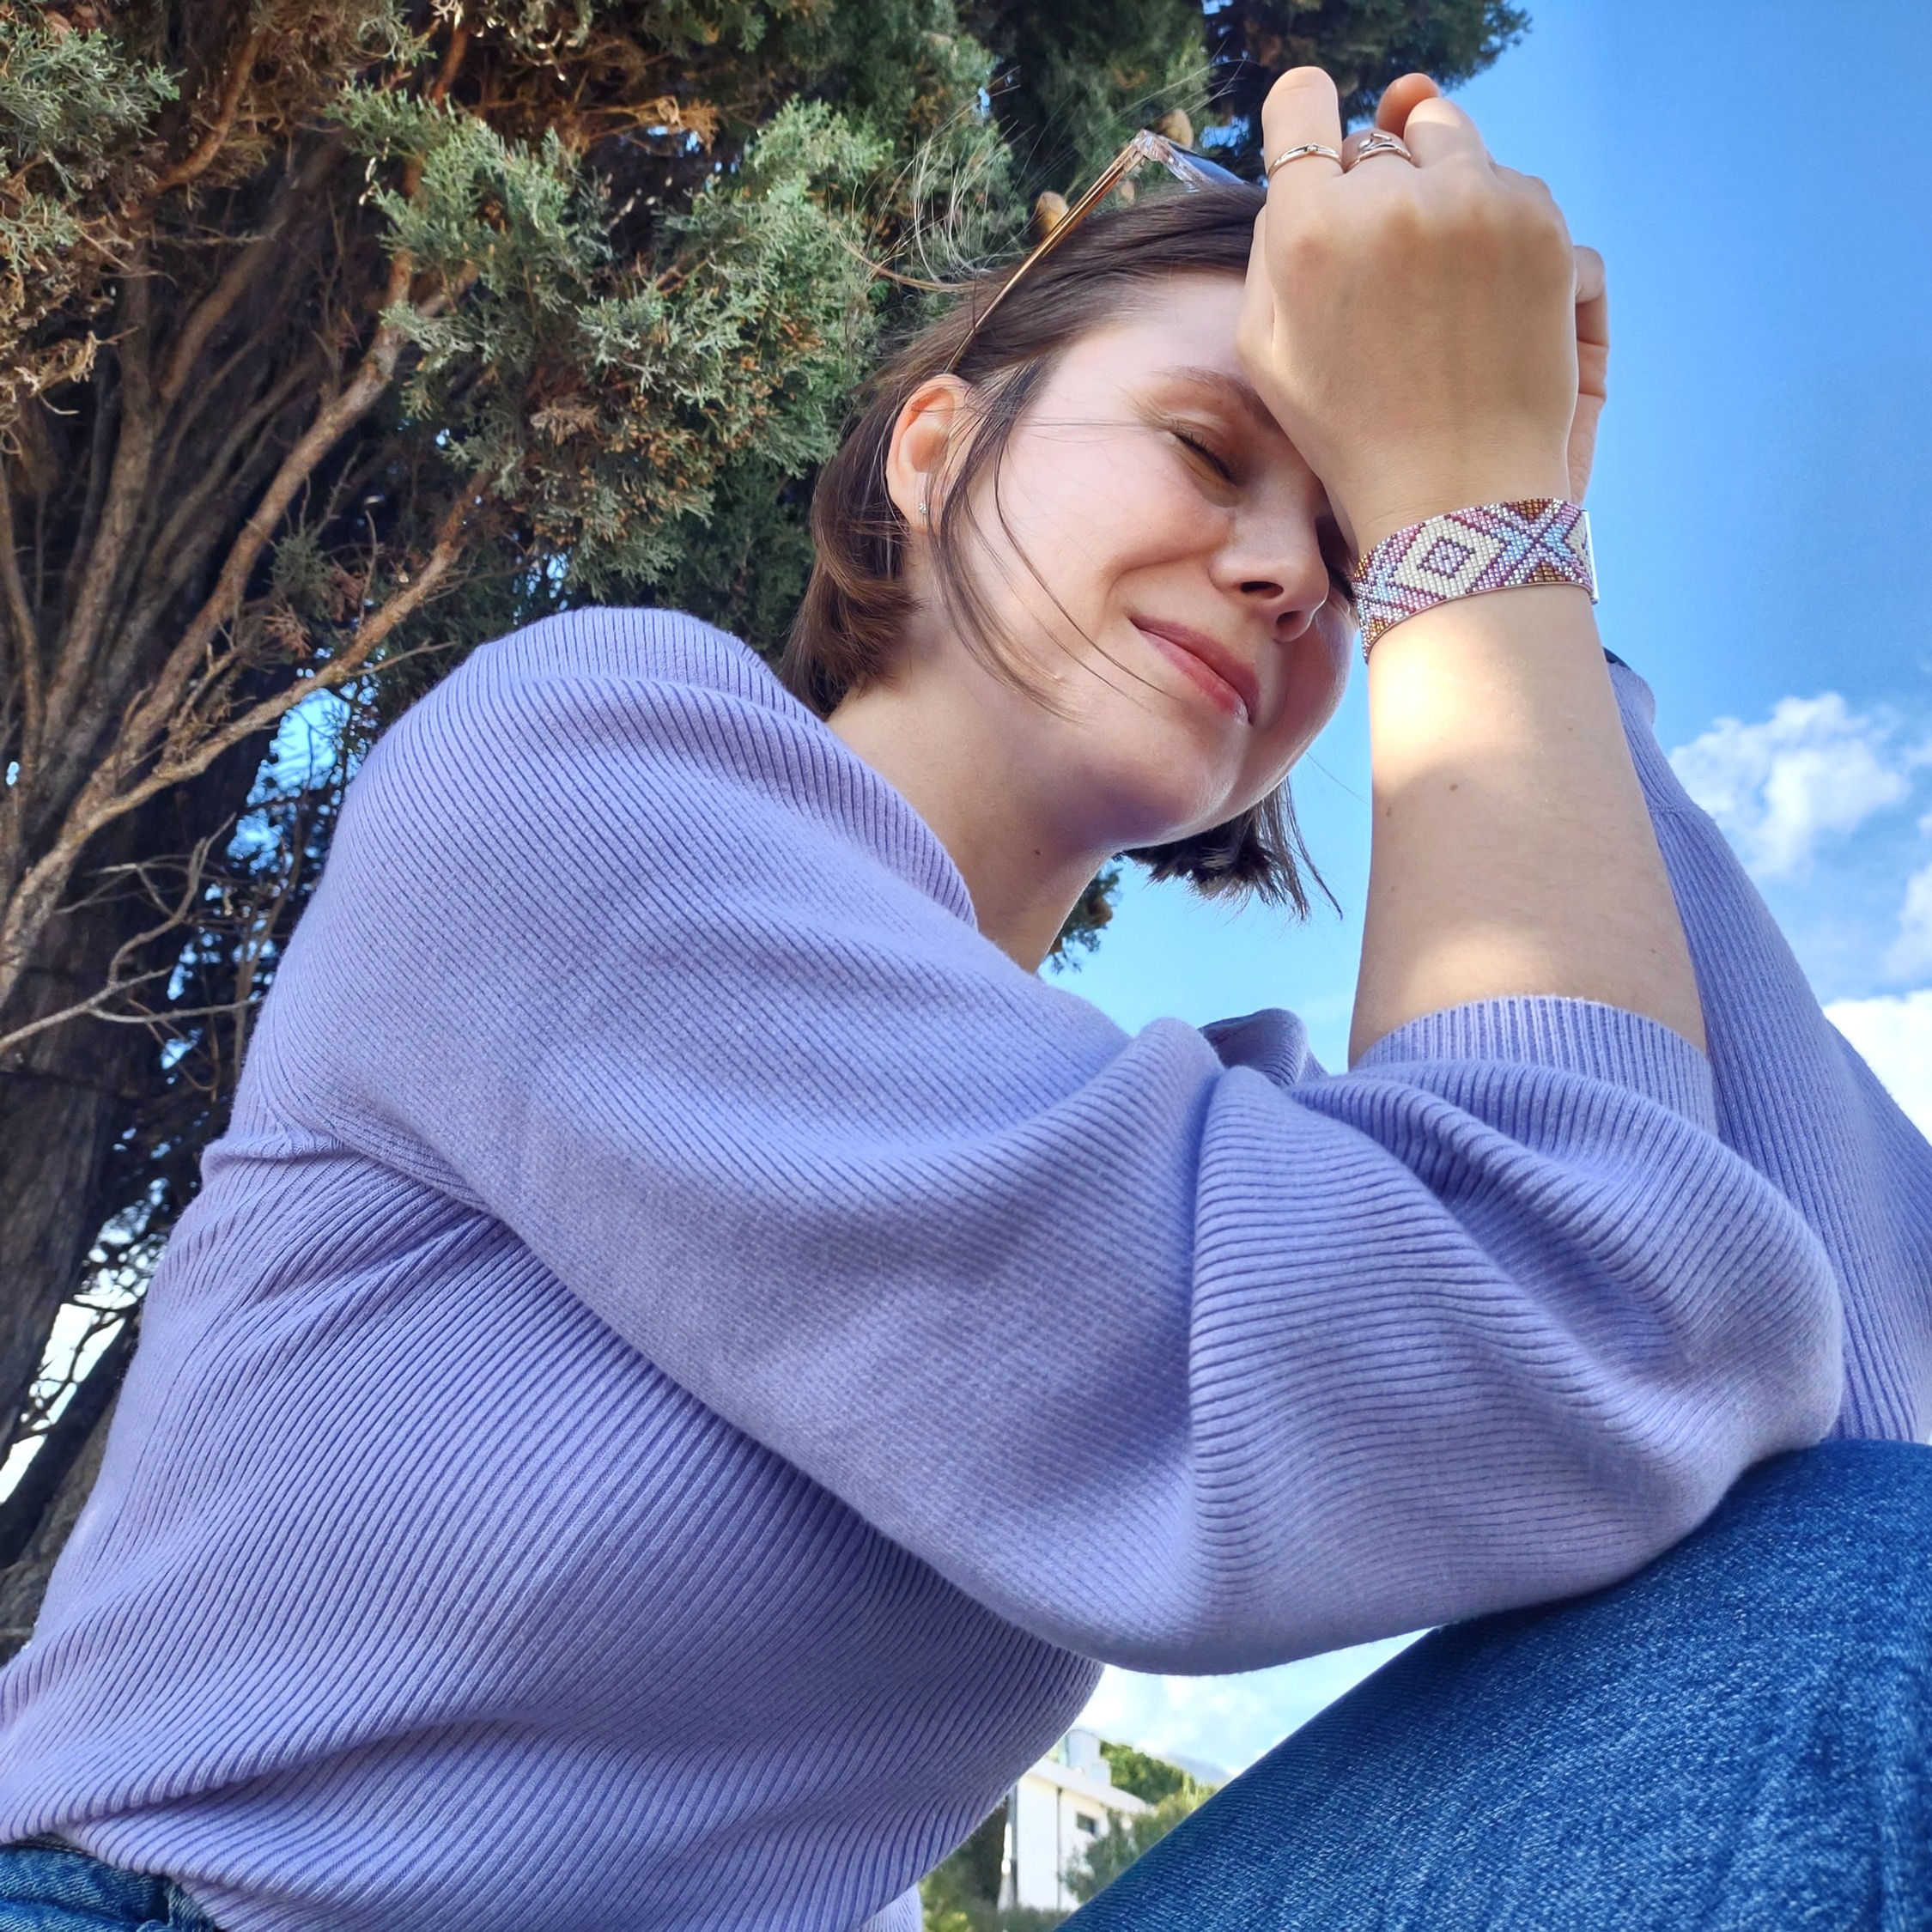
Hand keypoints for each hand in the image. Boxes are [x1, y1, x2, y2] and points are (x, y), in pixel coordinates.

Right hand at [1238, 68, 1584, 553]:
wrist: (1456, 494)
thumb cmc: (1350, 432)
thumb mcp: (1266, 349)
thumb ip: (1273, 244)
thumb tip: (1308, 172)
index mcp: (1309, 229)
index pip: (1301, 106)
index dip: (1307, 119)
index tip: (1319, 141)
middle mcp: (1390, 199)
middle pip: (1381, 139)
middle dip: (1380, 188)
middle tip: (1387, 278)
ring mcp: (1474, 203)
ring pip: (1450, 145)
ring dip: (1442, 191)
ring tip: (1438, 285)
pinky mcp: (1540, 222)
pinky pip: (1507, 185)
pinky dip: (1496, 223)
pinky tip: (1482, 295)